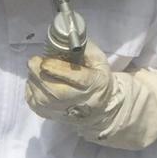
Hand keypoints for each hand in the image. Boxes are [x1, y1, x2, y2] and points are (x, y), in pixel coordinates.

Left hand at [26, 40, 156, 150]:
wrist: (123, 119)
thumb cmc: (117, 88)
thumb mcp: (109, 69)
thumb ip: (91, 55)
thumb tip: (72, 37)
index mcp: (99, 91)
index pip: (75, 81)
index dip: (57, 70)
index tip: (44, 60)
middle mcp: (84, 106)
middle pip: (54, 92)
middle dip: (40, 76)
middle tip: (33, 61)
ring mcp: (71, 116)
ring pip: (45, 101)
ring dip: (35, 84)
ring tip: (35, 70)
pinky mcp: (61, 120)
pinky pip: (41, 108)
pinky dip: (34, 95)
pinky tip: (35, 85)